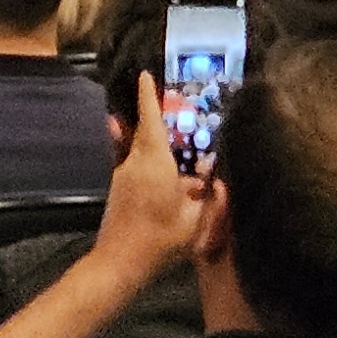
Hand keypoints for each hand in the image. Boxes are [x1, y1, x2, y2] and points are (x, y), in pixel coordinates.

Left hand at [93, 76, 208, 277]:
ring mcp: (123, 174)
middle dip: (154, 113)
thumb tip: (217, 180)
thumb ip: (210, 200)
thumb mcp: (195, 224)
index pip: (151, 121)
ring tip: (171, 130)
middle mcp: (135, 162)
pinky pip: (132, 160)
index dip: (148, 97)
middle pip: (145, 130)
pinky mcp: (119, 187)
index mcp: (154, 164)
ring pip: (139, 146)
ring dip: (151, 136)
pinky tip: (154, 160)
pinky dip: (143, 152)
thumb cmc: (160, 241)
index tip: (145, 75)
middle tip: (170, 99)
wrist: (119, 262)